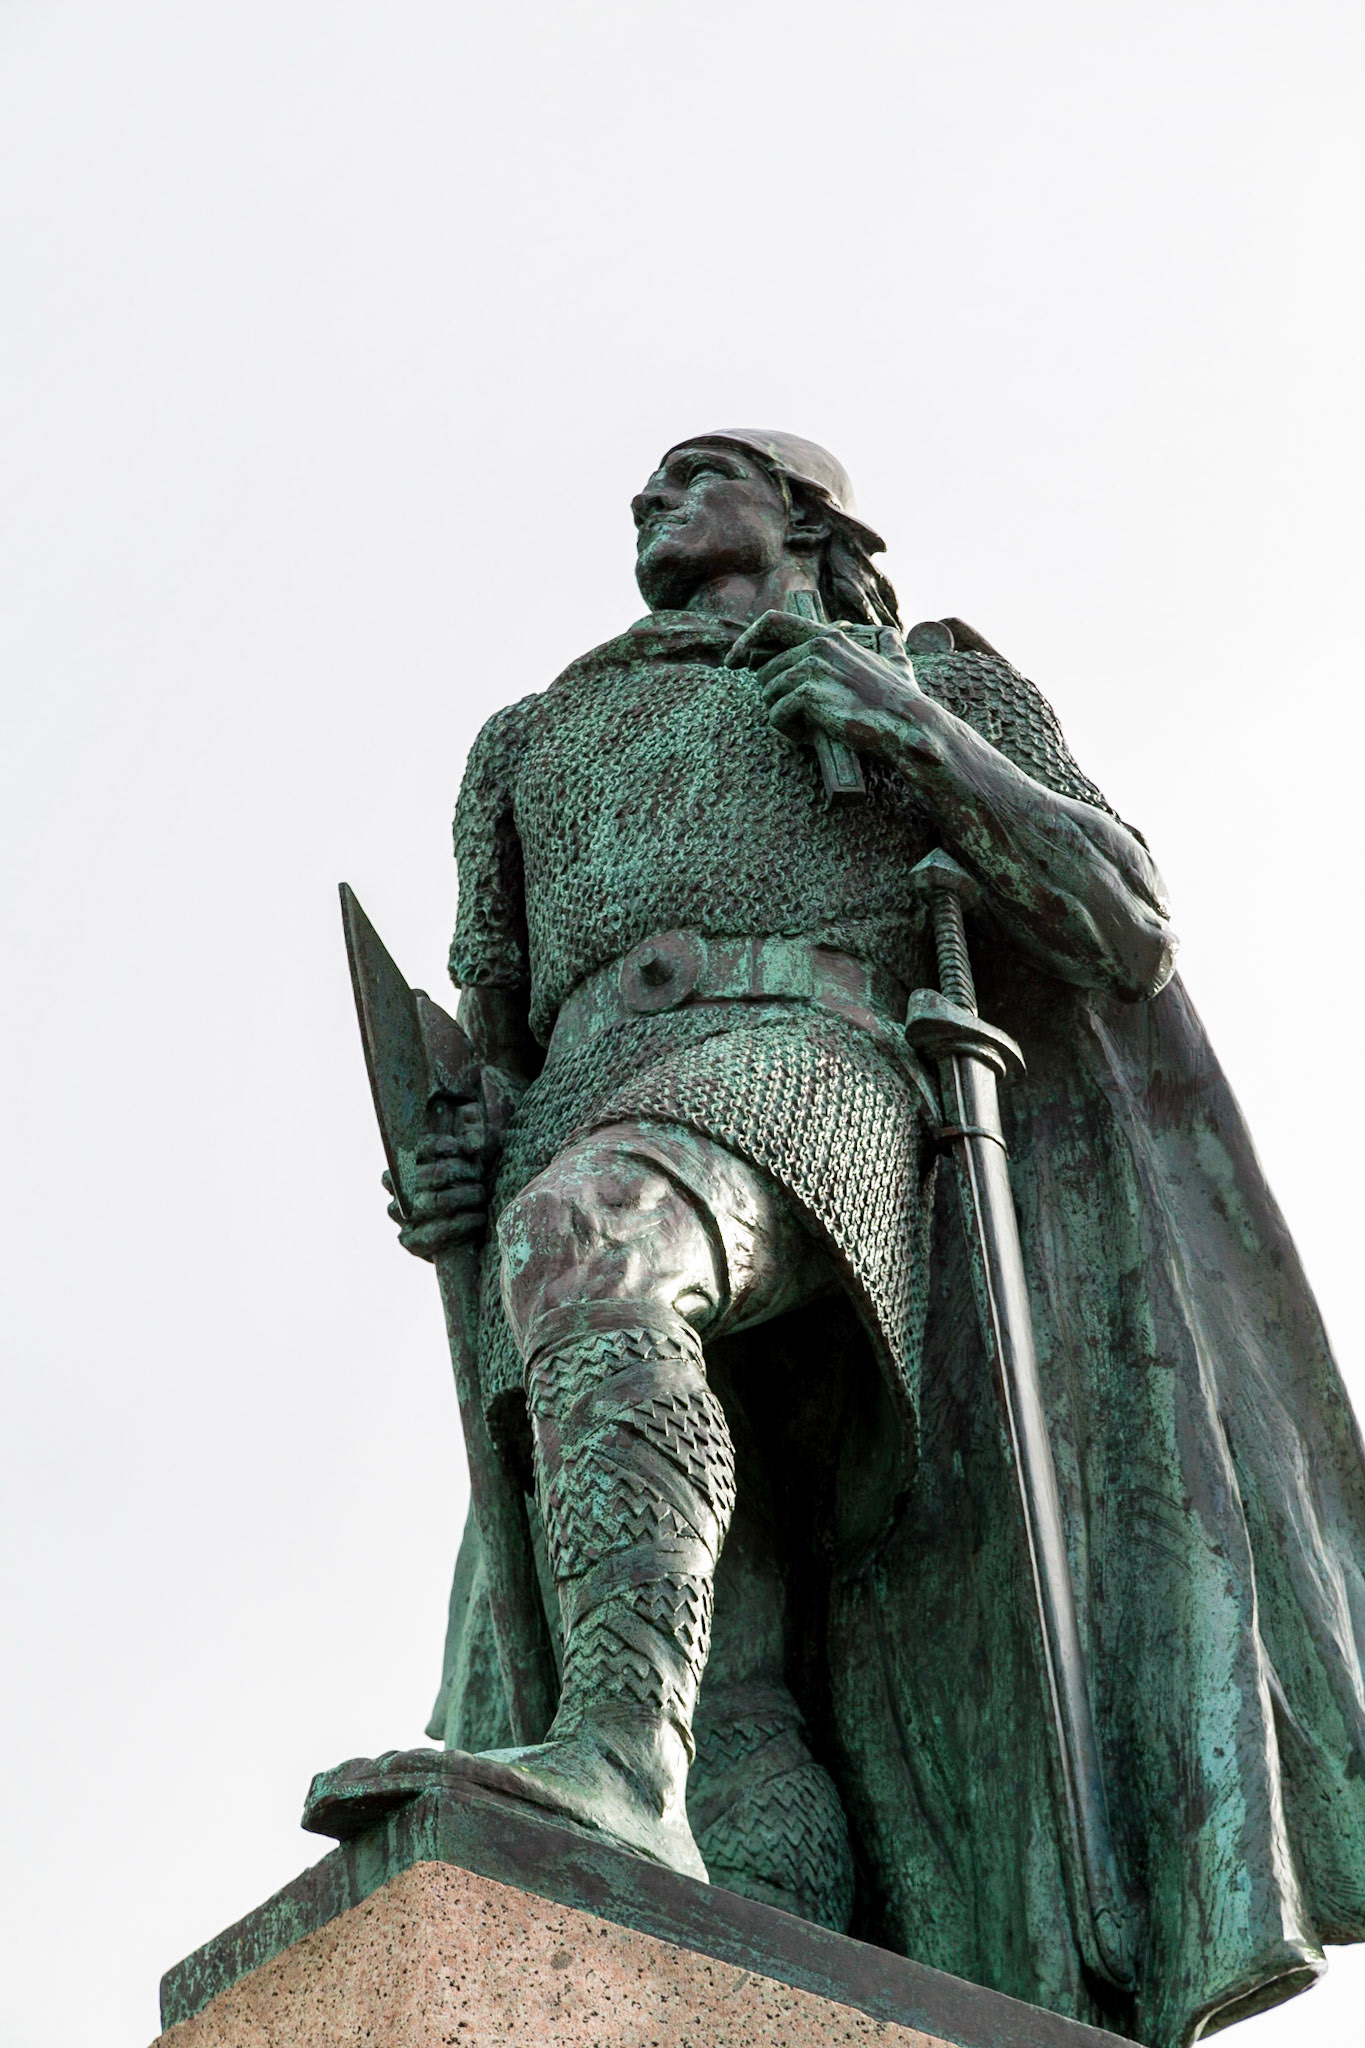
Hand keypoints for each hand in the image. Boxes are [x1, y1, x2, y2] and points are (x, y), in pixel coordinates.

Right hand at [383, 1103, 489, 1260]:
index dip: (442, 1146)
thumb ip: (472, 1138)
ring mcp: (402, 1218)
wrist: (465, 1231)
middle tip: (479, 1174)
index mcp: (402, 1166)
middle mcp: (397, 1191)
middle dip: (461, 1172)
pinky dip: (464, 1224)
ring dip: (467, 1196)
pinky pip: (437, 1233)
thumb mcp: (469, 1156)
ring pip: (436, 1202)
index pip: (416, 1148)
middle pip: (430, 1175)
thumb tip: (473, 1144)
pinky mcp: (410, 1242)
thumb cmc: (467, 1183)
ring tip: (482, 1194)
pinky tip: (478, 1218)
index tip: (465, 1149)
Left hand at [726, 611, 931, 759]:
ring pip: (768, 694)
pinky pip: (777, 715)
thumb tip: (889, 634)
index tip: (734, 661)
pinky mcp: (807, 693)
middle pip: (764, 669)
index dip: (746, 641)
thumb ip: (884, 643)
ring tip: (811, 726)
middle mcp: (816, 645)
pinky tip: (811, 735)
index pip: (772, 622)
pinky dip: (790, 731)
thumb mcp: (894, 660)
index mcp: (828, 635)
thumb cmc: (902, 700)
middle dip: (773, 696)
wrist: (906, 725)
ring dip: (784, 716)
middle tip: (797, 716)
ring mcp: (810, 667)